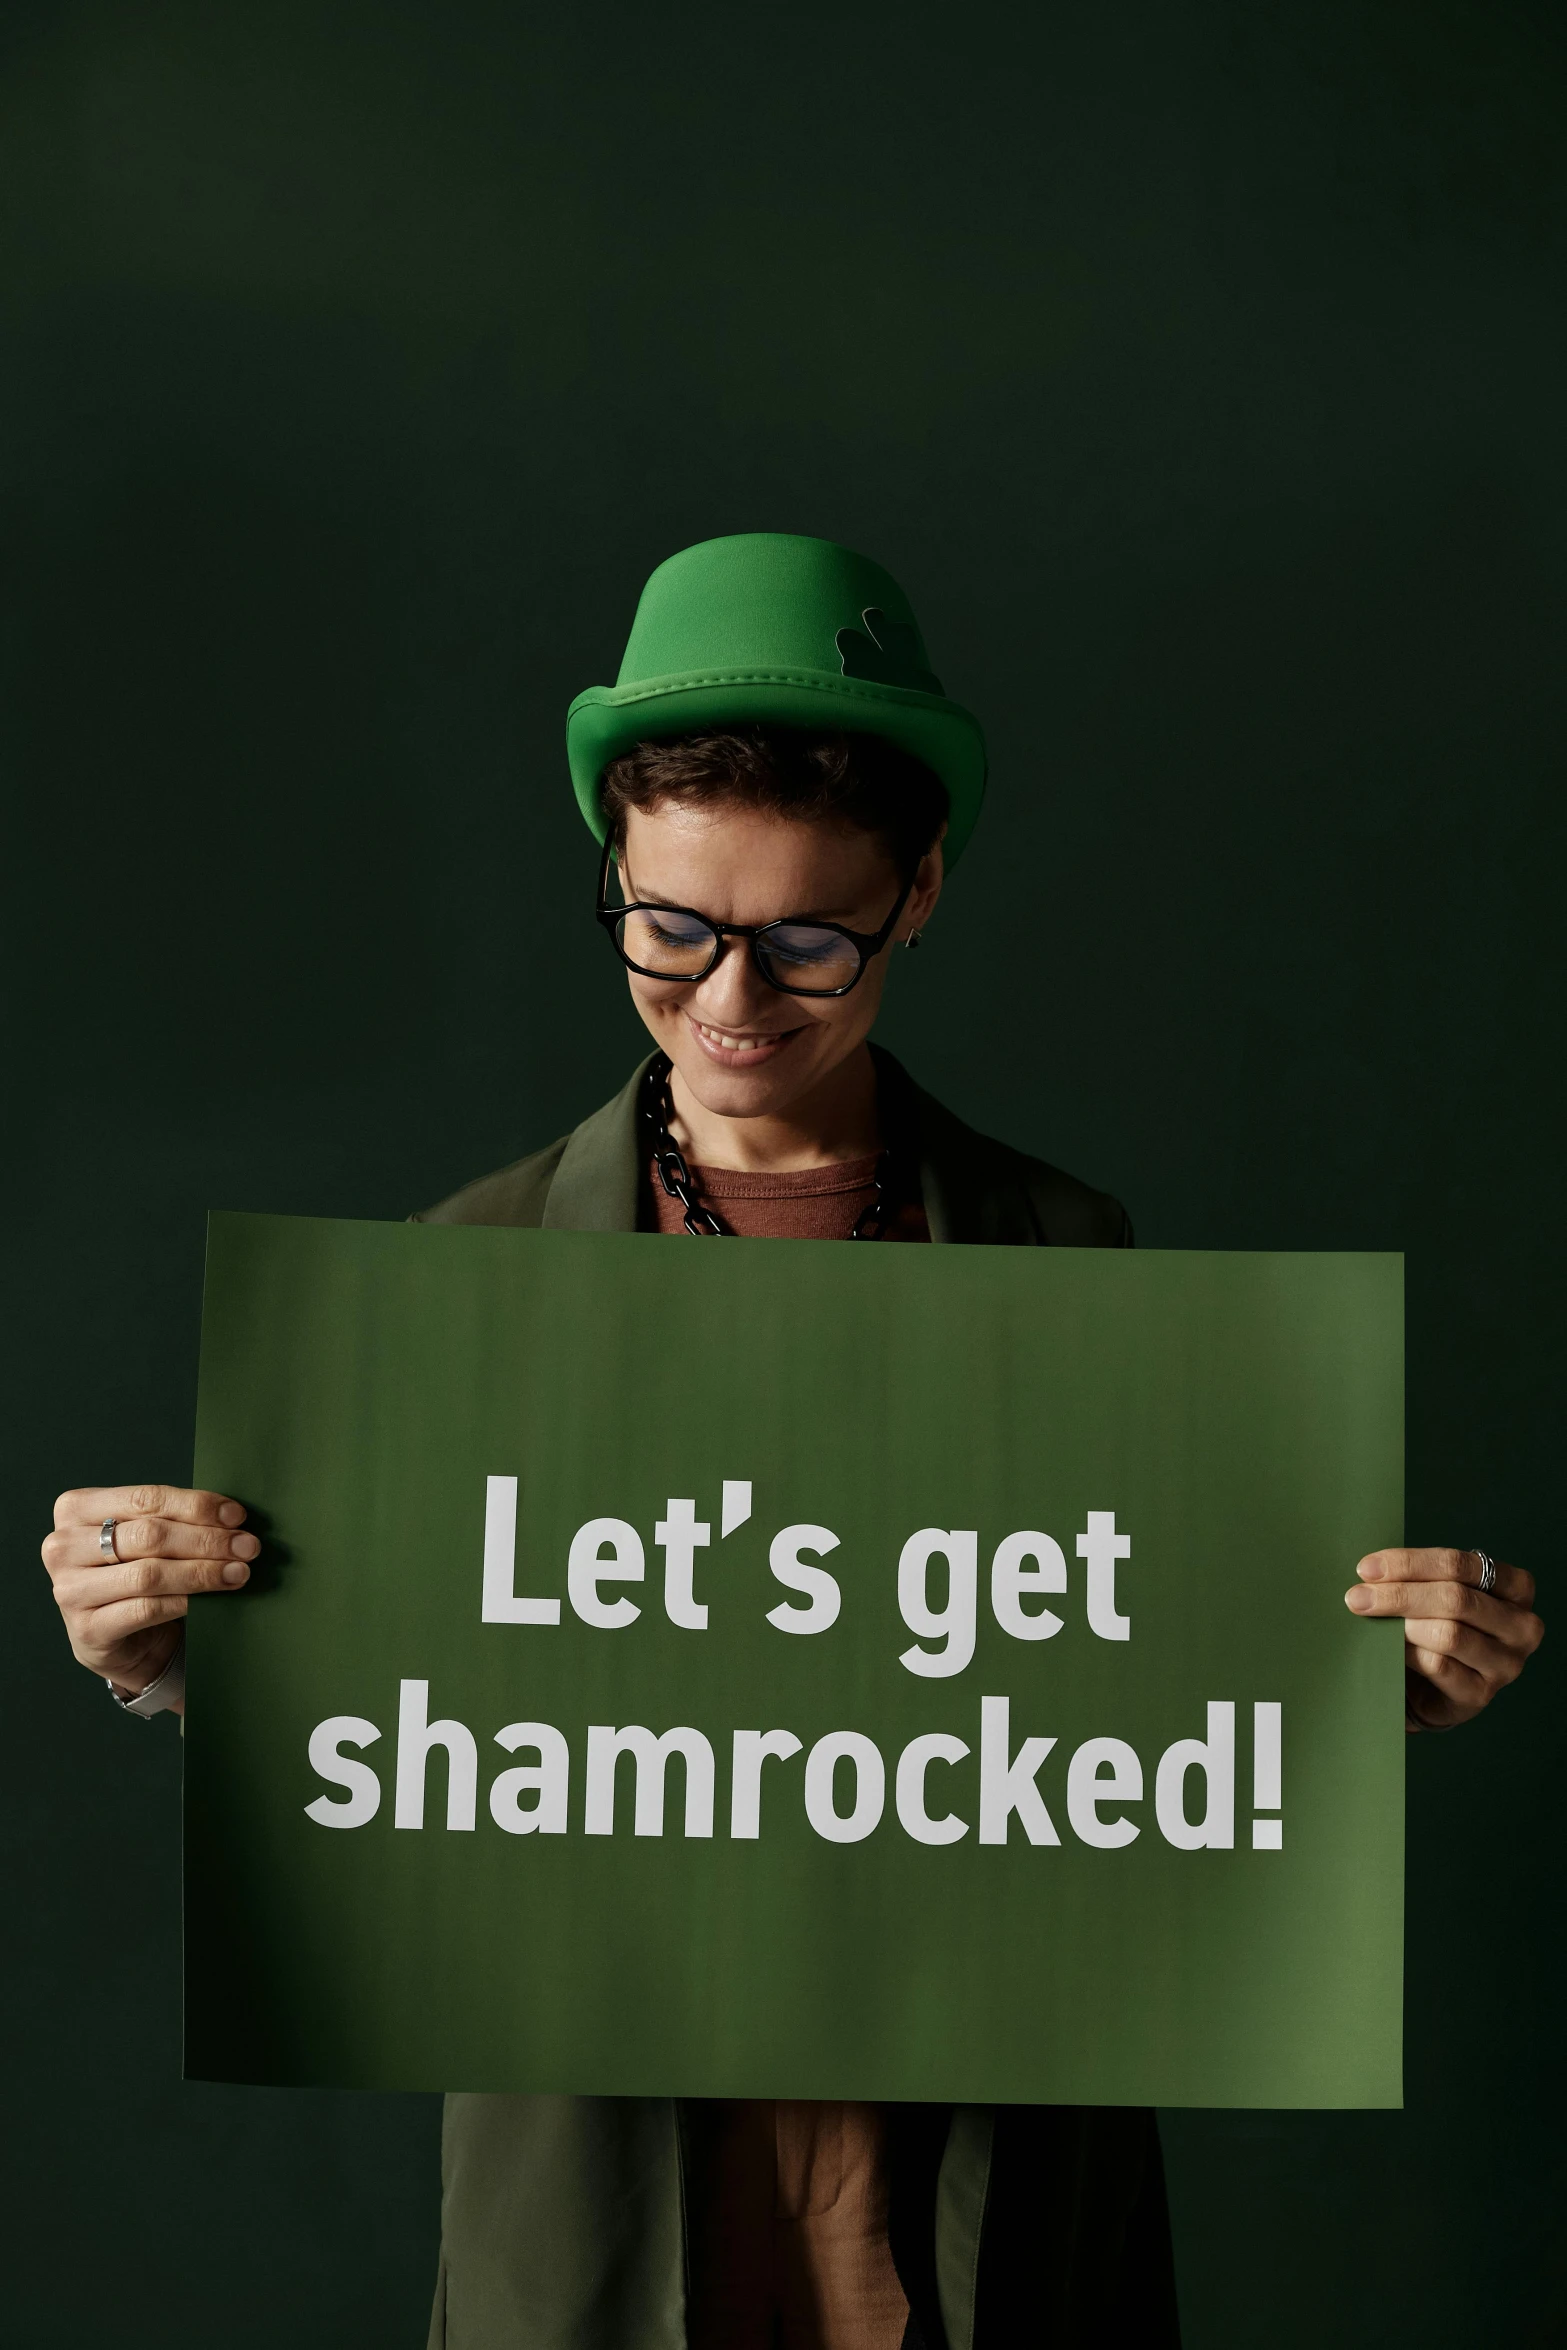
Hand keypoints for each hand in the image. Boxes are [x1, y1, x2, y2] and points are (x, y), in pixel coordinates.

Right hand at [43, 1484, 258, 1706]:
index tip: (237, 1516)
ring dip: (203, 1572)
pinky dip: (184, 1602)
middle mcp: (63, 1547)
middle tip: (247, 1546)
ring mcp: (69, 1590)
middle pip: (149, 1536)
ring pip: (149, 1574)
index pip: (144, 1498)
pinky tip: (210, 1600)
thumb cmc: (135, 1572)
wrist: (118, 1637)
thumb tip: (233, 1516)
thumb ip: (174, 1519)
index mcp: (75, 1509)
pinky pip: (145, 1610)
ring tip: (239, 1572)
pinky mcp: (86, 1630)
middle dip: (207, 1540)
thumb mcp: (145, 1537)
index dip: (197, 1506)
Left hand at [1346, 1548, 1542, 1730]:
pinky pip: (1438, 1666)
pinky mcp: (1481, 1694)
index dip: (1409, 1563)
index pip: (1459, 1564)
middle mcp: (1521, 1625)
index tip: (1366, 1569)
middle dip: (1399, 1595)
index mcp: (1515, 1588)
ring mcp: (1506, 1664)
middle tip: (1356, 1598)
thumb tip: (1371, 1570)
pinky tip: (1387, 1649)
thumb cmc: (1435, 1625)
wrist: (1432, 1686)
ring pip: (1448, 1634)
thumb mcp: (1435, 1593)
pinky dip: (1407, 1653)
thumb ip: (1418, 1577)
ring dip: (1401, 1625)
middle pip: (1454, 1598)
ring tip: (1370, 1621)